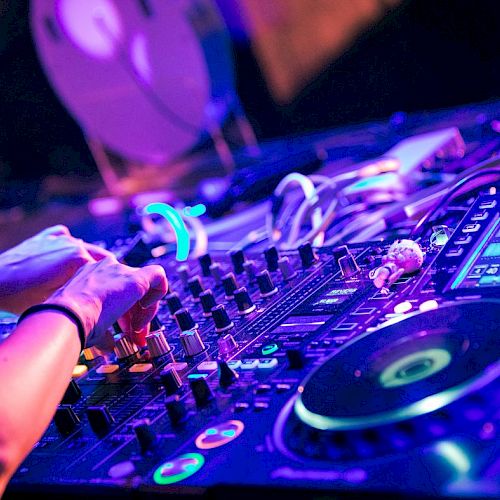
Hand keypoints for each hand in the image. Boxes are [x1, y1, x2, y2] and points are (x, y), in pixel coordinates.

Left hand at [0, 225, 112, 313]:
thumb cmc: (22, 297)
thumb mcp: (58, 300)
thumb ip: (82, 291)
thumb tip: (96, 294)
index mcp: (79, 258)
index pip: (106, 271)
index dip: (109, 283)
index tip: (111, 292)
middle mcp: (73, 243)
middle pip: (98, 257)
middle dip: (102, 271)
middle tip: (102, 286)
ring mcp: (58, 238)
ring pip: (83, 247)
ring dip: (86, 259)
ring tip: (83, 276)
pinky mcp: (45, 237)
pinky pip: (65, 237)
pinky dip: (69, 246)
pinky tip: (65, 257)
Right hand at [46, 257, 167, 349]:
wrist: (66, 317)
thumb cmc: (69, 324)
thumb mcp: (85, 324)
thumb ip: (102, 329)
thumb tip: (110, 345)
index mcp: (89, 278)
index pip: (115, 293)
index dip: (124, 314)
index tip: (124, 332)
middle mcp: (105, 270)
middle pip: (131, 291)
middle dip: (136, 316)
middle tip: (135, 337)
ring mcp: (119, 271)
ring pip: (145, 286)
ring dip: (145, 313)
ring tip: (136, 334)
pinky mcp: (135, 278)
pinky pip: (158, 276)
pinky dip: (158, 294)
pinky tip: (146, 314)